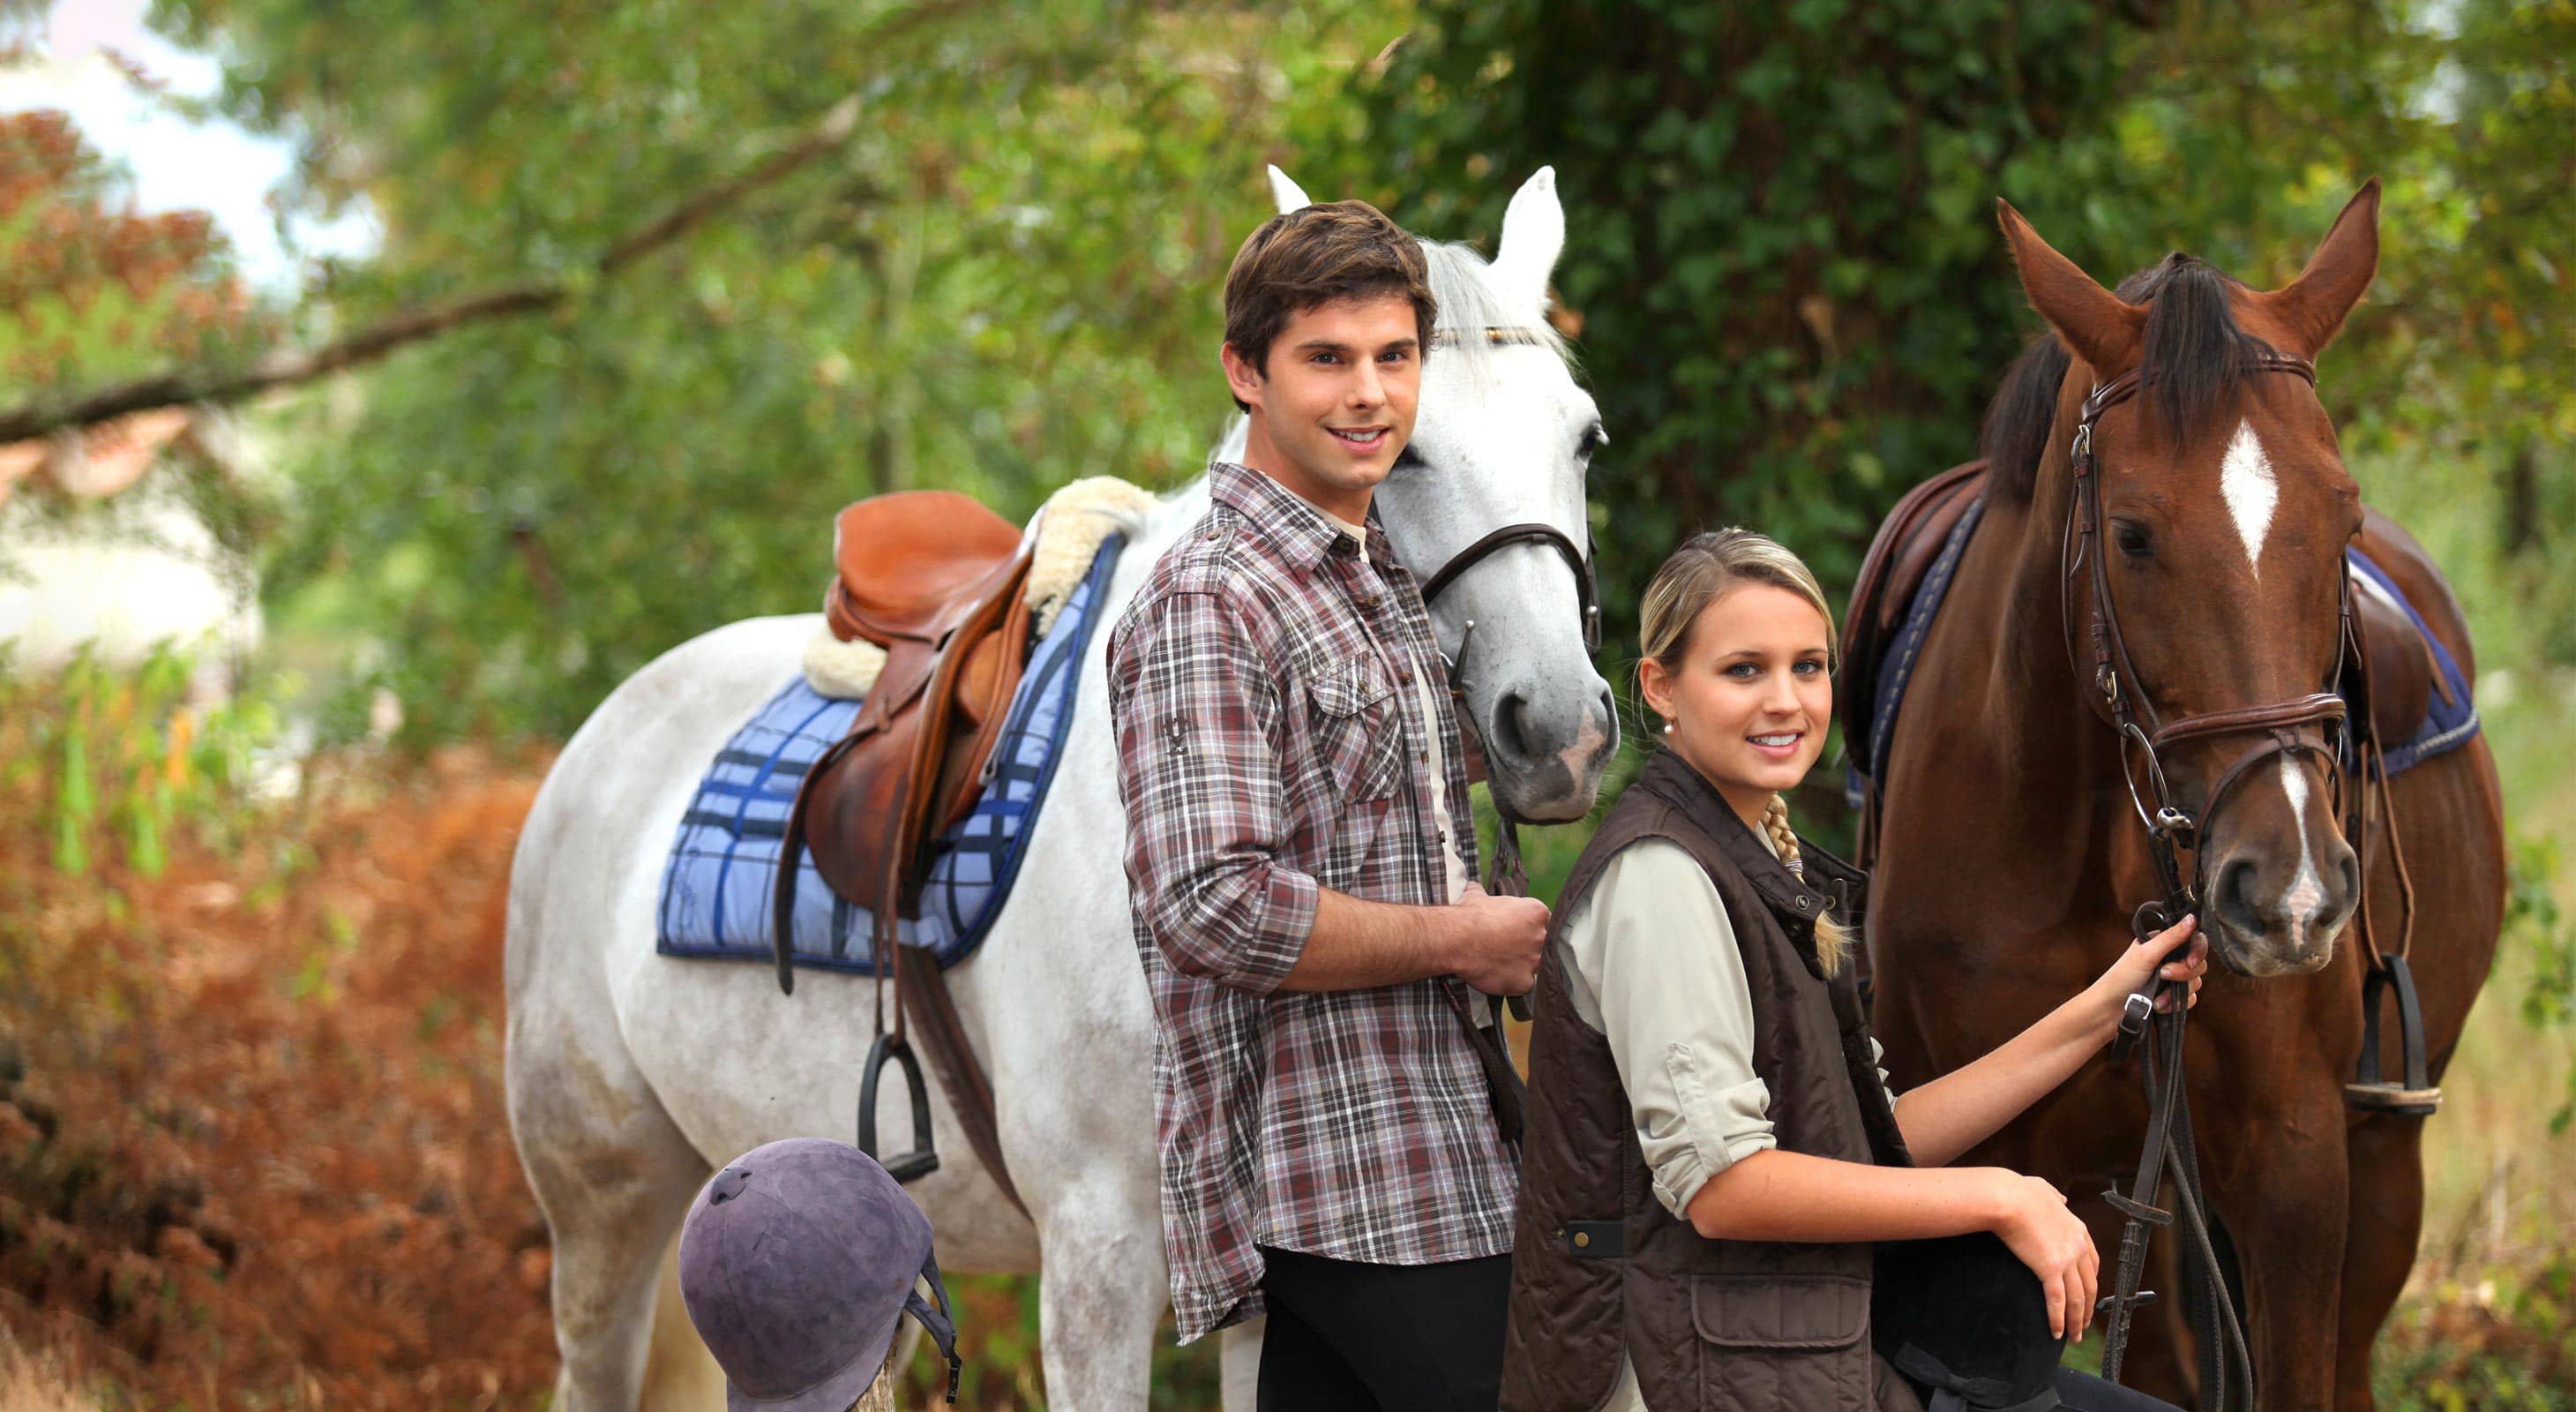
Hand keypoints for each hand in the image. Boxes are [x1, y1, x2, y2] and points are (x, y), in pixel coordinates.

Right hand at [1447, 882, 1549, 996]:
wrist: (1456, 940)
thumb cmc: (1468, 916)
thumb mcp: (1477, 895)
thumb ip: (1484, 893)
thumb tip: (1475, 888)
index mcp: (1536, 912)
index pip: (1543, 921)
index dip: (1528, 926)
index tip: (1516, 930)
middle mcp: (1540, 937)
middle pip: (1543, 944)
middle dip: (1527, 946)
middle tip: (1506, 947)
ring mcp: (1534, 961)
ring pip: (1535, 966)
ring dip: (1521, 965)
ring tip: (1500, 962)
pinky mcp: (1524, 982)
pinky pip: (1524, 984)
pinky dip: (1513, 982)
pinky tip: (1498, 976)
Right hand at [1986, 1171, 2098, 1340]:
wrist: (2008, 1197)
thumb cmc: (2020, 1191)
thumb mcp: (2044, 1190)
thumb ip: (2055, 1197)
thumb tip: (2062, 1200)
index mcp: (2078, 1229)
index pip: (2093, 1262)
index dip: (2091, 1282)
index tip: (2088, 1296)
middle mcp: (2078, 1246)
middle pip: (2090, 1285)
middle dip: (2088, 1308)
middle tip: (2084, 1324)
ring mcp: (2067, 1259)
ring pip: (2078, 1298)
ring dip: (2077, 1320)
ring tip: (2074, 1335)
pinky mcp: (2050, 1269)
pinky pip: (2058, 1300)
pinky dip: (2058, 1319)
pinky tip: (2056, 1332)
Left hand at [2085, 914, 2206, 1037]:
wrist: (2110, 1010)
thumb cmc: (2121, 978)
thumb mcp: (2146, 954)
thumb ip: (2171, 937)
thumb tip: (2192, 918)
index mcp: (2163, 942)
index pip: (2194, 940)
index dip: (2198, 951)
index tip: (2190, 962)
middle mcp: (2170, 958)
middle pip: (2198, 963)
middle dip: (2183, 973)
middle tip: (2164, 976)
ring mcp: (2173, 978)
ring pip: (2195, 983)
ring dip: (2176, 992)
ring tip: (2156, 996)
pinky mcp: (2173, 996)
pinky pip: (2190, 1000)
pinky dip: (2175, 1004)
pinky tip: (2159, 1005)